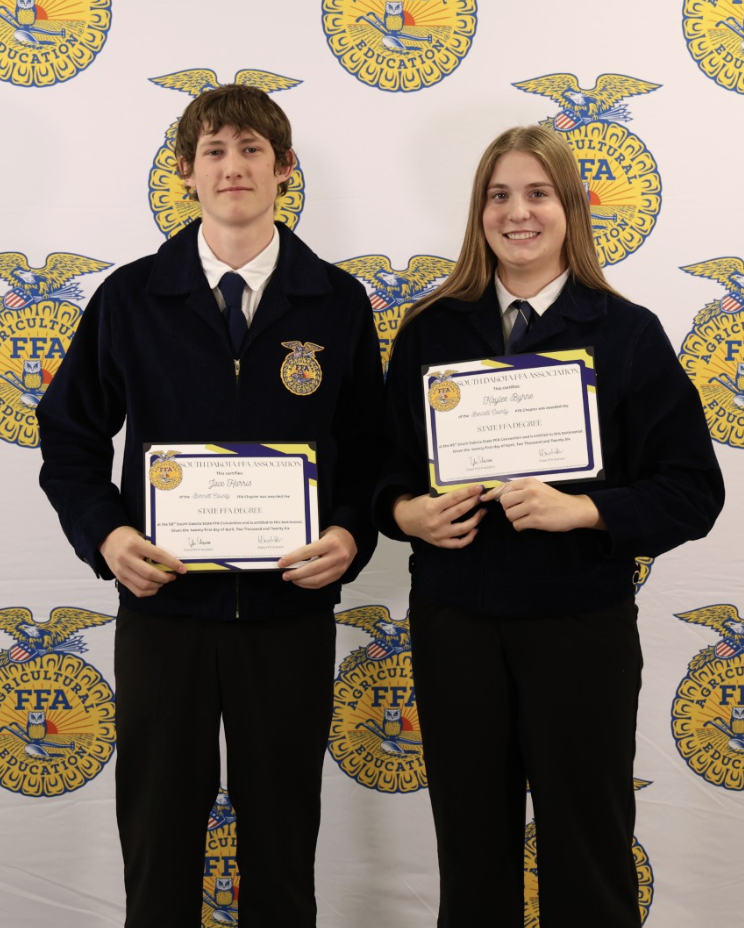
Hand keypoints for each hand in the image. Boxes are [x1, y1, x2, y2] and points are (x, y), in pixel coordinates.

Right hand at [99, 526, 186, 596]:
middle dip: (166, 577)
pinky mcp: (119, 578)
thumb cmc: (127, 536)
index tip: (183, 569)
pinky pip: (137, 591)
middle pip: (151, 574)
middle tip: (173, 576)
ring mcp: (122, 570)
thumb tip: (171, 560)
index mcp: (135, 544)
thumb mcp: (140, 536)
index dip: (173, 563)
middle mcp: (127, 558)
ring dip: (158, 585)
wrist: (106, 538)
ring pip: (144, 585)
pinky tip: (155, 586)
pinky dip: (149, 591)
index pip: (158, 556)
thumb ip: (152, 547)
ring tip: (164, 580)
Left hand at [278, 525, 357, 588]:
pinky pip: (322, 583)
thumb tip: (291, 555)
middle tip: (285, 575)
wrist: (352, 540)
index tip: (282, 562)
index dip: (293, 558)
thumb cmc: (334, 535)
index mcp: (332, 543)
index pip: (309, 552)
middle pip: (313, 569)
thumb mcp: (322, 534)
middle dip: (296, 574)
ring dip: (302, 581)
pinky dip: (309, 584)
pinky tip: (301, 581)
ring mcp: (340, 567)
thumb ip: (310, 544)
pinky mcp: (339, 575)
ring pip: (317, 579)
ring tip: (292, 579)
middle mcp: (337, 556)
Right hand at [392, 484, 485, 547]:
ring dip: (476, 519)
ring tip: (483, 511)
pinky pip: (458, 543)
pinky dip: (469, 537)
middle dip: (474, 502)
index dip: (468, 492)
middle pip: (460, 511)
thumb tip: (466, 492)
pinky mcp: (440, 543)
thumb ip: (444, 497)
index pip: (454, 498)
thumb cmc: (419, 506)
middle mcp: (436, 521)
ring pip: (463, 528)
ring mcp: (439, 534)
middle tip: (483, 497)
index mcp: (432, 507)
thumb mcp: (428, 497)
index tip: (479, 487)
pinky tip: (475, 529)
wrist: (406, 521)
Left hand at [481, 478, 604, 532]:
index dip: (492, 494)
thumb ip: (520, 489)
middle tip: (519, 510)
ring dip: (515, 518)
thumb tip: (497, 494)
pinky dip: (520, 526)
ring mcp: (533, 506)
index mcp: (529, 482)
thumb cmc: (553, 499)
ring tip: (526, 517)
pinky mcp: (536, 519)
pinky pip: (517, 525)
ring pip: (509, 515)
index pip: (504, 487)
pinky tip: (529, 523)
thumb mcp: (537, 487)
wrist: (574, 509)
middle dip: (508, 509)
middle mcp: (530, 492)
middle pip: (504, 502)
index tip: (485, 498)